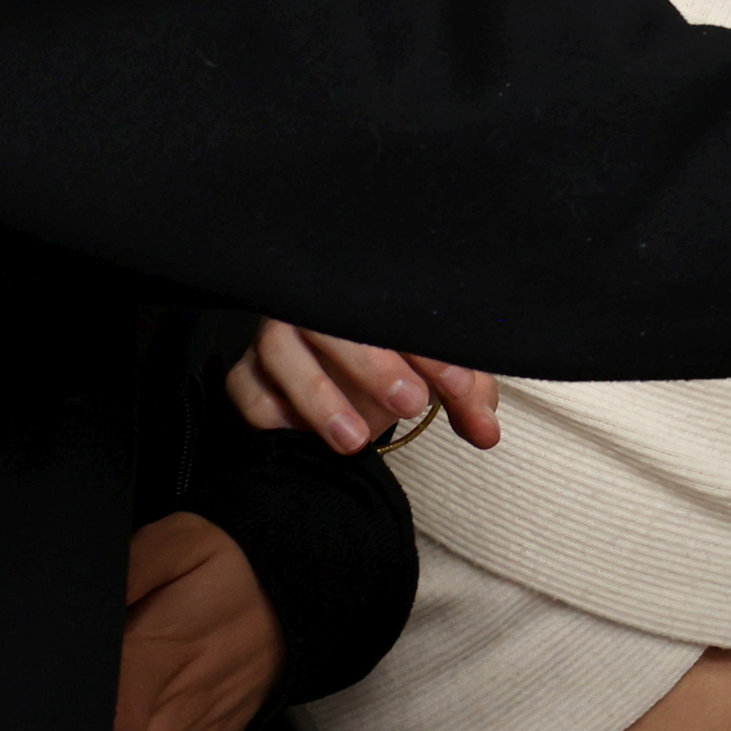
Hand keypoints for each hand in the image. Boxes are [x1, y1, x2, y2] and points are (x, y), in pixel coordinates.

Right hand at [229, 317, 502, 453]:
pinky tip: (300, 435)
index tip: (458, 386)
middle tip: (410, 404)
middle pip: (331, 318)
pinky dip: (270, 411)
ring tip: (356, 439)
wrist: (341, 383)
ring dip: (318, 395)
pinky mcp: (246, 370)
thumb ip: (466, 396)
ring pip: (278, 349)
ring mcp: (276, 334)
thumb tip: (486, 433)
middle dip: (372, 363)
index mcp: (368, 290)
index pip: (398, 305)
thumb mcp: (439, 377)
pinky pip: (245, 386)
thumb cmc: (395, 366)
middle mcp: (318, 302)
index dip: (429, 348)